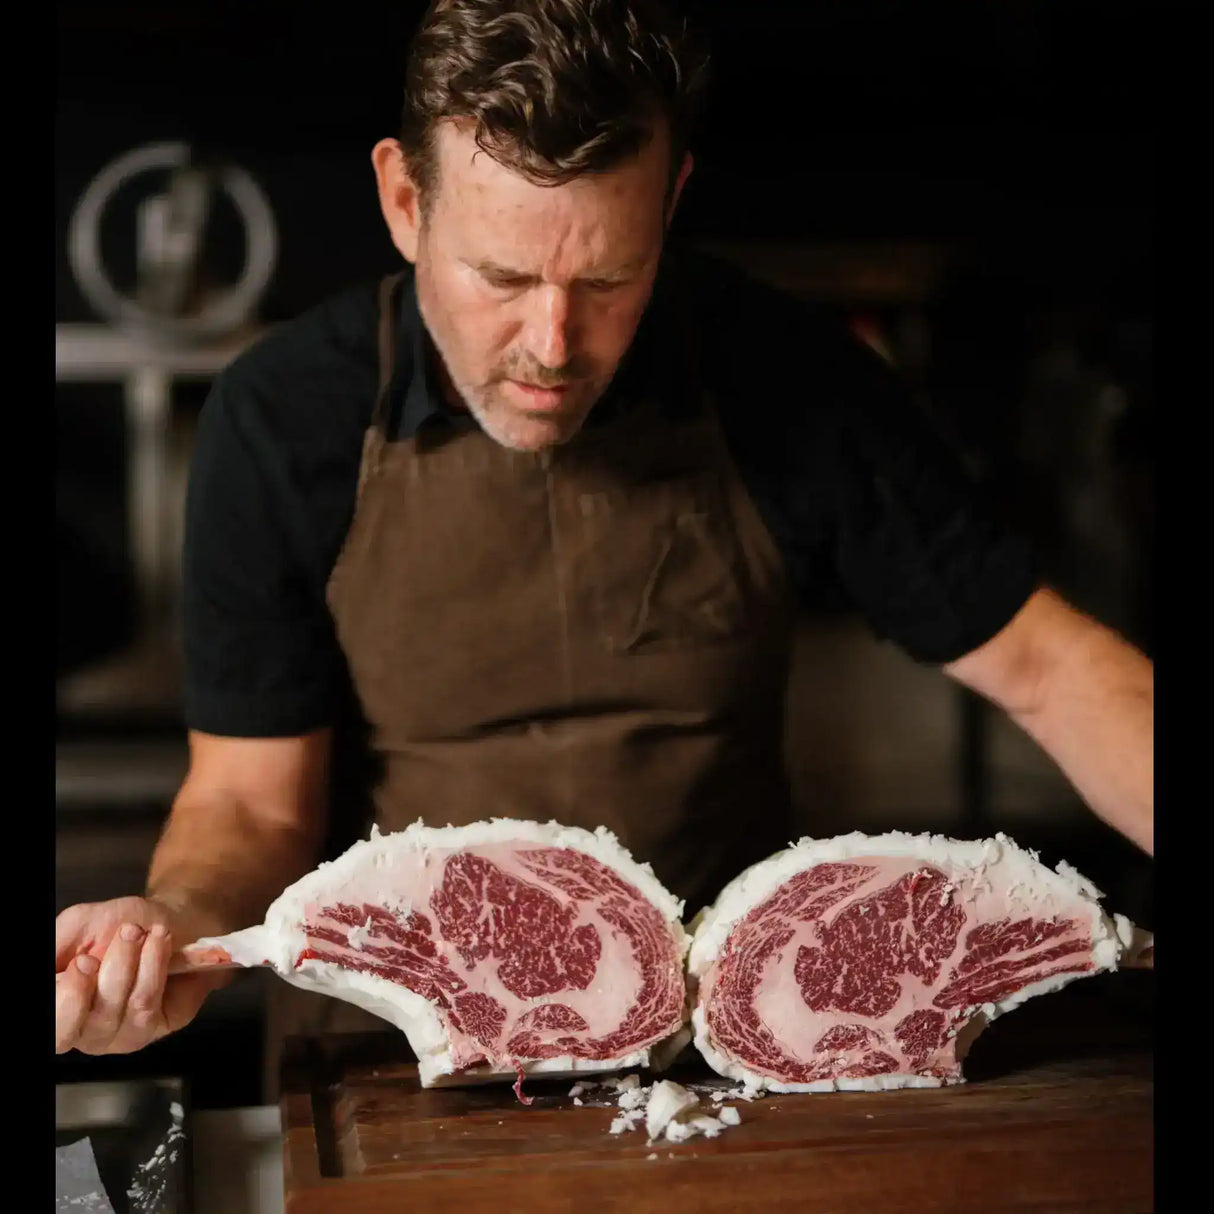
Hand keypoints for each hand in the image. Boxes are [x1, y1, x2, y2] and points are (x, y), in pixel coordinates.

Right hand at [55, 895, 230, 1054]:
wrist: (166, 918)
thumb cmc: (116, 925)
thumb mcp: (80, 924)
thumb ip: (59, 945)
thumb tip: (54, 965)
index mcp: (62, 1010)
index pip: (56, 1031)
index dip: (69, 998)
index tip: (84, 961)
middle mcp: (89, 1031)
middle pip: (89, 1026)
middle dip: (112, 976)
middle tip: (126, 935)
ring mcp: (126, 1034)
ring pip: (130, 1008)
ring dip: (138, 960)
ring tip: (143, 931)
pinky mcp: (162, 1025)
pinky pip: (154, 1003)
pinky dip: (157, 964)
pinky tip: (160, 939)